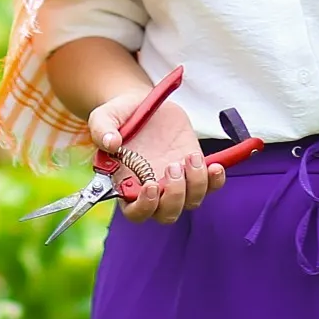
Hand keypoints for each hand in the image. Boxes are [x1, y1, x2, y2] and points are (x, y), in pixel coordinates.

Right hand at [88, 91, 224, 223]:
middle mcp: (153, 189)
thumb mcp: (104, 117)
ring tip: (190, 156)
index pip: (136, 213)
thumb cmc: (119, 116)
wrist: (141, 104)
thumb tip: (111, 143)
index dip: (145, 207)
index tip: (152, 185)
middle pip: (167, 214)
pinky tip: (215, 166)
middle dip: (175, 196)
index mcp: (127, 184)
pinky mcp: (193, 169)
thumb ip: (102, 130)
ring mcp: (175, 181)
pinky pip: (210, 186)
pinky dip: (215, 181)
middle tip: (172, 166)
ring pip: (191, 202)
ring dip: (196, 184)